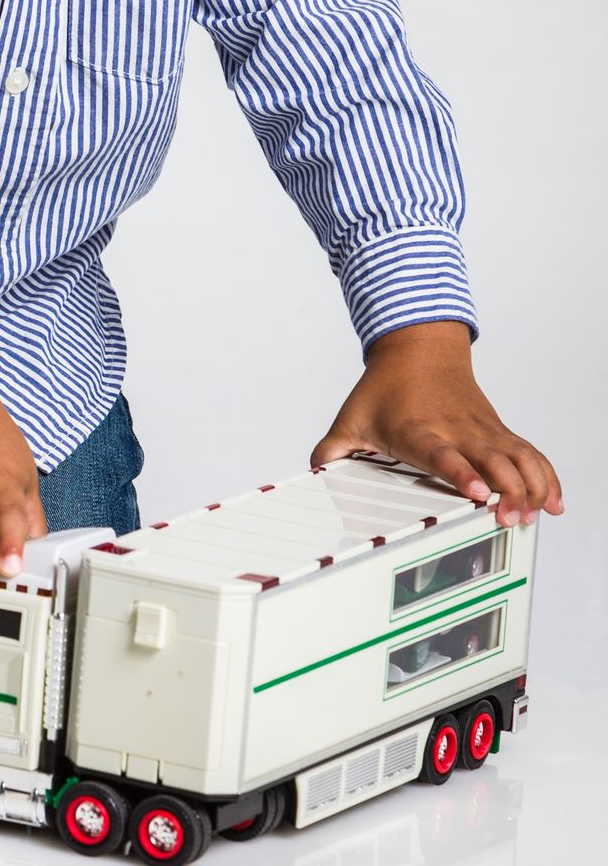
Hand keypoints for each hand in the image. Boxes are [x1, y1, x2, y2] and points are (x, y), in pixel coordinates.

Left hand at [309, 320, 564, 527]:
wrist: (420, 348)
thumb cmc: (386, 387)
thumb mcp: (351, 417)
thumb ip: (330, 450)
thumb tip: (311, 474)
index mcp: (419, 431)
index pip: (444, 455)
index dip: (462, 474)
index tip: (478, 494)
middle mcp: (456, 430)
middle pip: (491, 460)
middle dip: (506, 490)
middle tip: (510, 517)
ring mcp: (481, 430)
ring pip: (517, 457)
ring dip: (531, 487)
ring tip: (536, 515)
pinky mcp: (498, 431)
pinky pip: (528, 453)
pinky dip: (545, 476)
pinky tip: (553, 502)